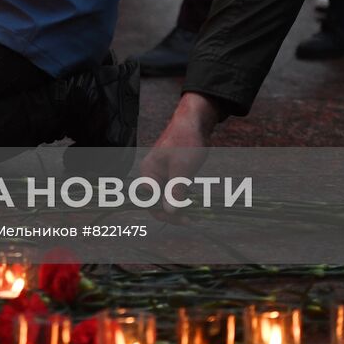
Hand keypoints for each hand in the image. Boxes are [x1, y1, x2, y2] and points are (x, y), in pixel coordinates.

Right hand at [138, 92, 220, 216]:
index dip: (163, 212)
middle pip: (157, 202)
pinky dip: (184, 200)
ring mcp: (163, 176)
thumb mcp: (182, 168)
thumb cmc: (185, 141)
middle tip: (190, 220)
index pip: (149, 201)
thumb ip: (175, 190)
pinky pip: (175, 193)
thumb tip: (169, 212)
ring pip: (167, 199)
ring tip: (196, 214)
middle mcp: (153, 176)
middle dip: (172, 213)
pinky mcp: (174, 175)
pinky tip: (195, 204)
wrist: (195, 123)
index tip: (182, 218)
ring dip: (180, 207)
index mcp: (148, 172)